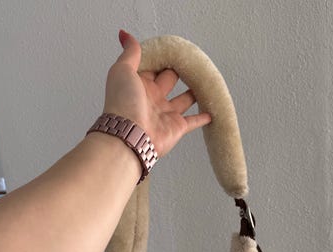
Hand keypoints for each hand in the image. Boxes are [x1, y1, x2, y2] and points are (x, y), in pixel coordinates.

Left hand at [103, 30, 210, 156]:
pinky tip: (210, 111)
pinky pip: (192, 121)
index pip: (153, 66)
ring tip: (203, 82)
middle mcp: (152, 98)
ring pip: (183, 100)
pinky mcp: (177, 127)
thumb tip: (124, 35)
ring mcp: (166, 113)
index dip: (162, 58)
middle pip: (169, 80)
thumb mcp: (122, 70)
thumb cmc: (123, 103)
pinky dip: (202, 117)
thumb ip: (130, 53)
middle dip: (179, 71)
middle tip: (191, 62)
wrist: (130, 136)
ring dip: (193, 92)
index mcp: (140, 84)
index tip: (174, 49)